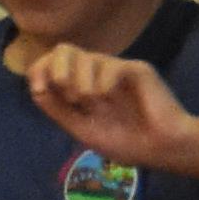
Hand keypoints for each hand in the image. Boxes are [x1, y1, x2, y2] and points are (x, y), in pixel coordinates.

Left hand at [23, 41, 191, 166]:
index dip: (39, 70)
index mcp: (83, 86)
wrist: (163, 149)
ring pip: (84, 57)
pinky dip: (103, 84)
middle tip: (71, 96)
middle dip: (58, 70)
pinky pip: (109, 66)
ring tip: (94, 103)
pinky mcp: (136, 69)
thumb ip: (58, 110)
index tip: (38, 88)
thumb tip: (35, 87)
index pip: (52, 64)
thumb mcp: (82, 130)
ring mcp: (116, 70)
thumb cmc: (128, 143)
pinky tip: (112, 99)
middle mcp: (97, 73)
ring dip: (81, 83)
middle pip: (63, 50)